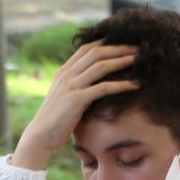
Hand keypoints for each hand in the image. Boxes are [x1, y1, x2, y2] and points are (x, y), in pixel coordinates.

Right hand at [12, 41, 139, 170]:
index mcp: (62, 72)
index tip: (123, 43)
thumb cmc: (54, 121)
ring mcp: (70, 86)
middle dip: (119, 48)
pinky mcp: (76, 100)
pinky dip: (121, 85)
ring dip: (122, 61)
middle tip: (138, 48)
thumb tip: (94, 82)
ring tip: (139, 60)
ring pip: (101, 66)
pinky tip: (134, 85)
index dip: (107, 42)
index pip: (86, 48)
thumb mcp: (63, 97)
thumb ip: (75, 85)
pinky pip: (103, 88)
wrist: (40, 137)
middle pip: (96, 52)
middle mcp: (66, 75)